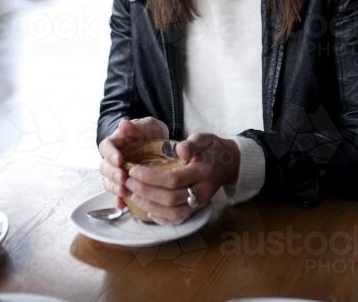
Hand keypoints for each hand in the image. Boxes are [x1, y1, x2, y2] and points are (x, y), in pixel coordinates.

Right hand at [98, 117, 168, 208]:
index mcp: (115, 143)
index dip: (110, 154)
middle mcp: (113, 159)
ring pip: (108, 182)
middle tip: (123, 177)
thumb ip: (136, 126)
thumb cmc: (151, 133)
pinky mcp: (125, 185)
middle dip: (112, 174)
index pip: (106, 147)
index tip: (119, 160)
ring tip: (124, 191)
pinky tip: (122, 205)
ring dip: (114, 188)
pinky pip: (117, 195)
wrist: (160, 144)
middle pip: (105, 167)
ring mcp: (117, 173)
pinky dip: (118, 201)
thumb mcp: (147, 125)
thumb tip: (123, 125)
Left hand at [125, 133, 239, 224]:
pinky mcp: (197, 210)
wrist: (228, 163)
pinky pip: (178, 220)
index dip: (151, 177)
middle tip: (128, 182)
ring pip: (173, 213)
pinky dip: (161, 218)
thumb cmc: (212, 149)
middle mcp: (202, 191)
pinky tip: (148, 210)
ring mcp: (200, 203)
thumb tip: (179, 150)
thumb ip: (192, 143)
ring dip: (150, 206)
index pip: (173, 179)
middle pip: (170, 199)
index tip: (134, 170)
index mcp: (203, 172)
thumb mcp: (204, 139)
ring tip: (134, 195)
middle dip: (146, 192)